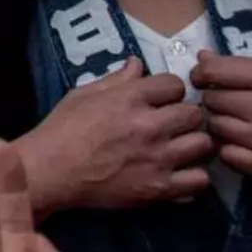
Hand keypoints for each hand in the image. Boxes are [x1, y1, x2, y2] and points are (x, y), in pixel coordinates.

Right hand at [15, 58, 212, 214]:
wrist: (48, 172)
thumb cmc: (61, 130)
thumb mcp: (83, 94)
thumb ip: (116, 79)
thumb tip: (138, 63)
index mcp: (130, 98)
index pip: (175, 84)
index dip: (169, 91)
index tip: (161, 100)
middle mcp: (149, 126)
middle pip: (194, 113)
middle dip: (185, 116)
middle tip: (173, 124)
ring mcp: (157, 159)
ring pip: (203, 144)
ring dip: (193, 144)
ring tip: (180, 148)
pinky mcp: (158, 188)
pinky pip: (199, 180)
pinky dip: (193, 177)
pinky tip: (179, 173)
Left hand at [192, 52, 251, 186]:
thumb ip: (248, 67)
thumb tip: (203, 57)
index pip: (216, 71)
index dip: (202, 74)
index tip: (202, 78)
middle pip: (212, 100)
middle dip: (214, 99)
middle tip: (226, 103)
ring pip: (216, 127)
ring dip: (221, 124)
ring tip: (237, 123)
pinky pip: (226, 154)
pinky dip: (230, 149)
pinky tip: (243, 145)